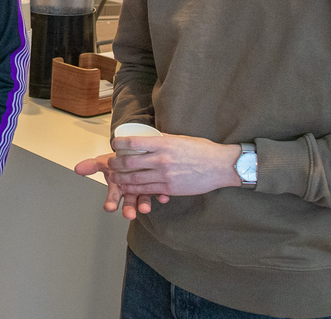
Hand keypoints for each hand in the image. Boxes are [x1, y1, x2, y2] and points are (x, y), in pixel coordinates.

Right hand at [75, 154, 168, 219]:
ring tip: (145, 209)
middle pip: (128, 201)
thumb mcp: (106, 161)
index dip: (110, 202)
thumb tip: (77, 168)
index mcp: (118, 186)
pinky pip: (160, 192)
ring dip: (144, 205)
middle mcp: (130, 190)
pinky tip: (163, 197)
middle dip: (128, 209)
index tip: (109, 207)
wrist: (137, 155)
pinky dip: (162, 196)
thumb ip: (92, 166)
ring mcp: (143, 189)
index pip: (113, 196)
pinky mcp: (157, 186)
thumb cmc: (121, 160)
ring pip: (143, 199)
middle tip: (129, 214)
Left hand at [107, 134, 241, 197]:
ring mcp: (165, 175)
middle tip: (110, 164)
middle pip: (129, 163)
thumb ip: (162, 141)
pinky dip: (134, 189)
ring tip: (114, 177)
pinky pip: (147, 190)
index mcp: (163, 143)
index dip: (118, 144)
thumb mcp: (179, 139)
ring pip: (135, 179)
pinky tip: (128, 188)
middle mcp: (161, 159)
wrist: (221, 166)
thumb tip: (146, 140)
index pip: (132, 142)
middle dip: (115, 164)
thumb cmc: (202, 150)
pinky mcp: (170, 188)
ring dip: (121, 179)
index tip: (114, 144)